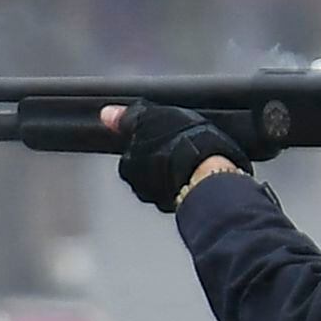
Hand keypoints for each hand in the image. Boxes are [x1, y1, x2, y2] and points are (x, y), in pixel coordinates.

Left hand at [103, 102, 239, 212]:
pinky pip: (182, 189)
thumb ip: (127, 117)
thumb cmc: (182, 143)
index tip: (163, 132)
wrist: (212, 171)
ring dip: (173, 170)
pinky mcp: (183, 206)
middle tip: (178, 142)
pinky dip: (187, 181)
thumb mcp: (150, 117)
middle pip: (146, 167)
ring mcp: (161, 198)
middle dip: (159, 157)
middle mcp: (140, 187)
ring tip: (191, 156)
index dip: (148, 139)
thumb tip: (107, 114)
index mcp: (128, 166)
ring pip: (164, 180)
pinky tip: (198, 171)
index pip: (131, 151)